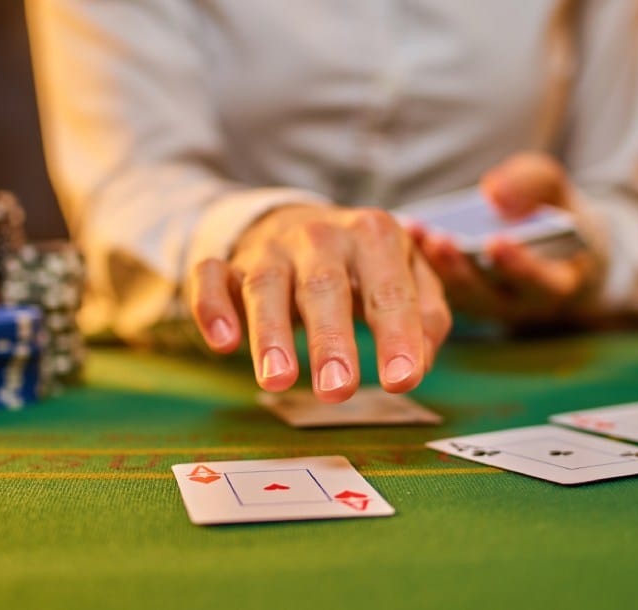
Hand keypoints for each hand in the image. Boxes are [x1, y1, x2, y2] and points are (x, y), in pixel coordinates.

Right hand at [187, 205, 451, 402]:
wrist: (294, 220)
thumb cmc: (360, 263)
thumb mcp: (406, 276)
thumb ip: (426, 316)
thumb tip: (419, 365)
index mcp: (373, 236)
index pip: (389, 291)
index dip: (397, 336)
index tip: (401, 380)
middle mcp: (319, 235)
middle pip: (324, 286)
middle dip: (331, 340)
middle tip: (338, 391)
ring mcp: (269, 249)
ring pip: (266, 286)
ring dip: (270, 333)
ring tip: (279, 380)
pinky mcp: (228, 262)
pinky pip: (211, 277)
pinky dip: (212, 307)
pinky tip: (223, 343)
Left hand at [411, 152, 597, 323]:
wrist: (541, 240)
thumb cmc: (549, 209)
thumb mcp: (553, 188)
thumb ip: (533, 184)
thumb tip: (493, 193)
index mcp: (557, 282)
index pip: (540, 283)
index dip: (518, 266)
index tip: (495, 242)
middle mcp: (518, 303)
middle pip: (487, 296)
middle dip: (461, 270)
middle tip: (440, 240)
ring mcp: (483, 304)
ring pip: (455, 296)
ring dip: (434, 267)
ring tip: (416, 233)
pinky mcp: (456, 297)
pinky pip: (434, 289)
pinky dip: (419, 262)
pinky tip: (405, 232)